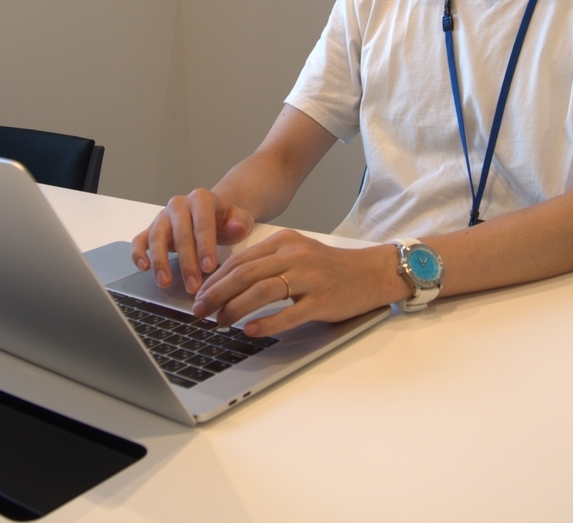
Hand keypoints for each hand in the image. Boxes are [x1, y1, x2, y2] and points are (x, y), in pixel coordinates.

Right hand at [131, 189, 255, 293]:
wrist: (212, 213)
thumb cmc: (225, 219)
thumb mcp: (239, 219)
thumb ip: (240, 223)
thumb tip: (237, 228)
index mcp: (201, 199)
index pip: (202, 223)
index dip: (205, 246)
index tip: (208, 267)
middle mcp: (179, 204)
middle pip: (180, 234)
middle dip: (186, 262)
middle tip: (192, 285)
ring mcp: (163, 216)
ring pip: (157, 237)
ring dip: (160, 262)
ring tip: (165, 282)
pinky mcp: (151, 229)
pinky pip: (140, 239)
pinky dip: (138, 253)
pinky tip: (143, 268)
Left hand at [190, 229, 410, 336]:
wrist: (372, 273)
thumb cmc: (331, 268)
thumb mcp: (298, 253)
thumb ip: (268, 262)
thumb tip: (229, 283)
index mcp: (285, 241)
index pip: (240, 260)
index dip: (215, 279)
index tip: (200, 296)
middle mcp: (295, 255)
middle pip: (245, 274)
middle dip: (216, 295)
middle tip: (200, 312)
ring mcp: (310, 277)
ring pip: (262, 291)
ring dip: (235, 309)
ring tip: (220, 323)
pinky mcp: (323, 299)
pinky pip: (289, 312)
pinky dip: (267, 322)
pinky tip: (251, 330)